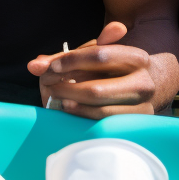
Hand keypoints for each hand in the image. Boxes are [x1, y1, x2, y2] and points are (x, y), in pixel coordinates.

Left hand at [26, 22, 157, 118]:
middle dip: (66, 86)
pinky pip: (102, 121)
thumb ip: (65, 57)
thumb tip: (34, 64)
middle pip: (96, 87)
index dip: (72, 60)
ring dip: (70, 100)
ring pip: (98, 106)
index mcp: (136, 58)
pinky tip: (68, 107)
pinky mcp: (134, 125)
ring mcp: (142, 107)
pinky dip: (81, 113)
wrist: (143, 92)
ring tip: (55, 95)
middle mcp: (144, 82)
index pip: (100, 55)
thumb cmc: (112, 71)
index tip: (52, 66)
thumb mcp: (95, 56)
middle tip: (48, 84)